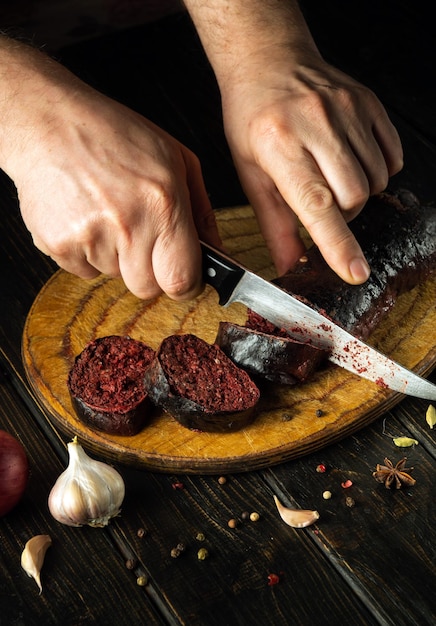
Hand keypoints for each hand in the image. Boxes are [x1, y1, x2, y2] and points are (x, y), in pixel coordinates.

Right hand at [2, 48, 220, 299]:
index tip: (180, 273)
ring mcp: (90, 237)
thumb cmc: (113, 133)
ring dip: (115, 257)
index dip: (183, 283)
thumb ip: (202, 212)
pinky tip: (85, 217)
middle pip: (146, 289)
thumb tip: (216, 253)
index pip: (181, 281)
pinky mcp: (58, 245)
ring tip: (106, 214)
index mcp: (163, 205)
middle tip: (139, 235)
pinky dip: (86, 253)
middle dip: (148, 270)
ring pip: (115, 277)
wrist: (46, 121)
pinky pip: (83, 271)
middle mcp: (128, 225)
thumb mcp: (175, 158)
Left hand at [221, 52, 402, 281]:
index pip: (316, 205)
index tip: (355, 272)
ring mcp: (347, 110)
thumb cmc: (253, 121)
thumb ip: (275, 226)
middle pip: (354, 197)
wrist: (268, 63)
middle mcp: (317, 125)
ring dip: (358, 193)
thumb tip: (291, 266)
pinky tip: (351, 160)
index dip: (338, 244)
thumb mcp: (251, 175)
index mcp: (280, 146)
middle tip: (320, 202)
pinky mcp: (368, 102)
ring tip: (331, 176)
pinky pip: (391, 155)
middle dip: (342, 215)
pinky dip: (377, 170)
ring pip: (375, 180)